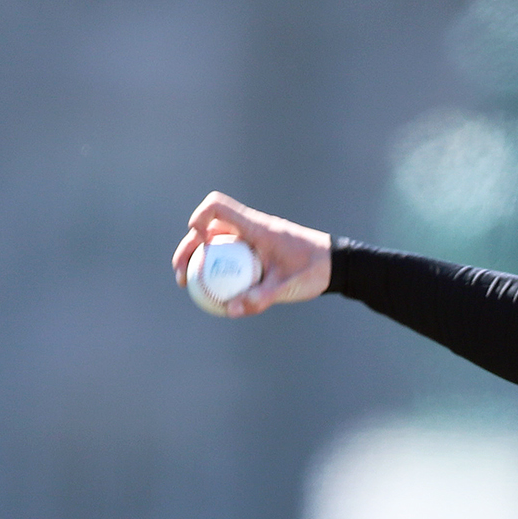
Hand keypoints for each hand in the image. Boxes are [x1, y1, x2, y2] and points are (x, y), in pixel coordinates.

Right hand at [172, 192, 331, 317]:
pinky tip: (214, 294)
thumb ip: (260, 297)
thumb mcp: (288, 287)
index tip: (198, 244)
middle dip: (188, 249)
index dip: (199, 219)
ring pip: (216, 242)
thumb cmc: (314, 270)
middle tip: (181, 277)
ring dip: (199, 260)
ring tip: (190, 286)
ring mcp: (252, 239)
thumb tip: (230, 311)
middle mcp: (250, 228)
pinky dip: (217, 269)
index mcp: (256, 227)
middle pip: (208, 227)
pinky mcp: (256, 251)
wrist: (335, 264)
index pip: (218, 207)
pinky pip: (229, 256)